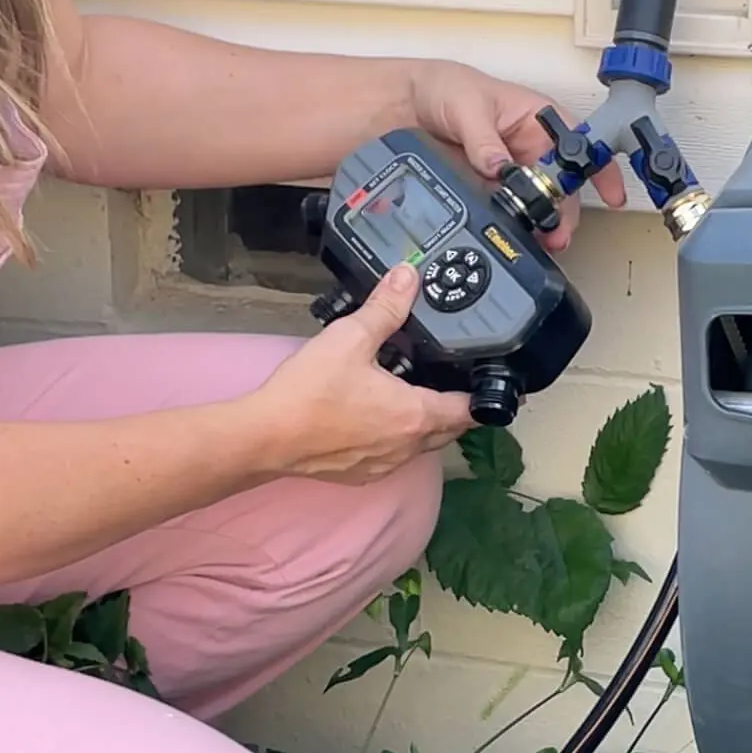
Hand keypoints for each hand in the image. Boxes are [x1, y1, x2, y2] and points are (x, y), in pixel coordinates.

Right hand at [248, 265, 472, 483]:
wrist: (266, 437)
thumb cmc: (309, 393)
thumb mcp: (351, 338)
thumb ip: (385, 308)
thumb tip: (408, 278)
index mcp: (415, 415)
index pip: (468, 411)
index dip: (481, 396)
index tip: (484, 383)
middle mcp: (407, 447)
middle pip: (449, 430)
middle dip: (454, 409)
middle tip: (450, 382)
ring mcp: (385, 465)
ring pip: (421, 446)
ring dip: (424, 425)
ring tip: (412, 395)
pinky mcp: (362, 475)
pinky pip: (393, 457)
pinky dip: (395, 439)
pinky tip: (375, 419)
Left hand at [409, 60, 626, 250]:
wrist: (406, 107)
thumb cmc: (445, 89)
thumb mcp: (467, 107)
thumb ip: (484, 139)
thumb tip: (499, 166)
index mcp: (538, 119)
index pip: (579, 144)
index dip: (600, 170)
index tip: (612, 194)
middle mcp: (531, 147)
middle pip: (563, 185)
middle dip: (566, 212)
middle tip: (560, 233)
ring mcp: (514, 172)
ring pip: (540, 204)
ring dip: (545, 225)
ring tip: (545, 243)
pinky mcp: (493, 191)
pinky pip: (512, 213)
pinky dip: (518, 228)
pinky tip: (519, 240)